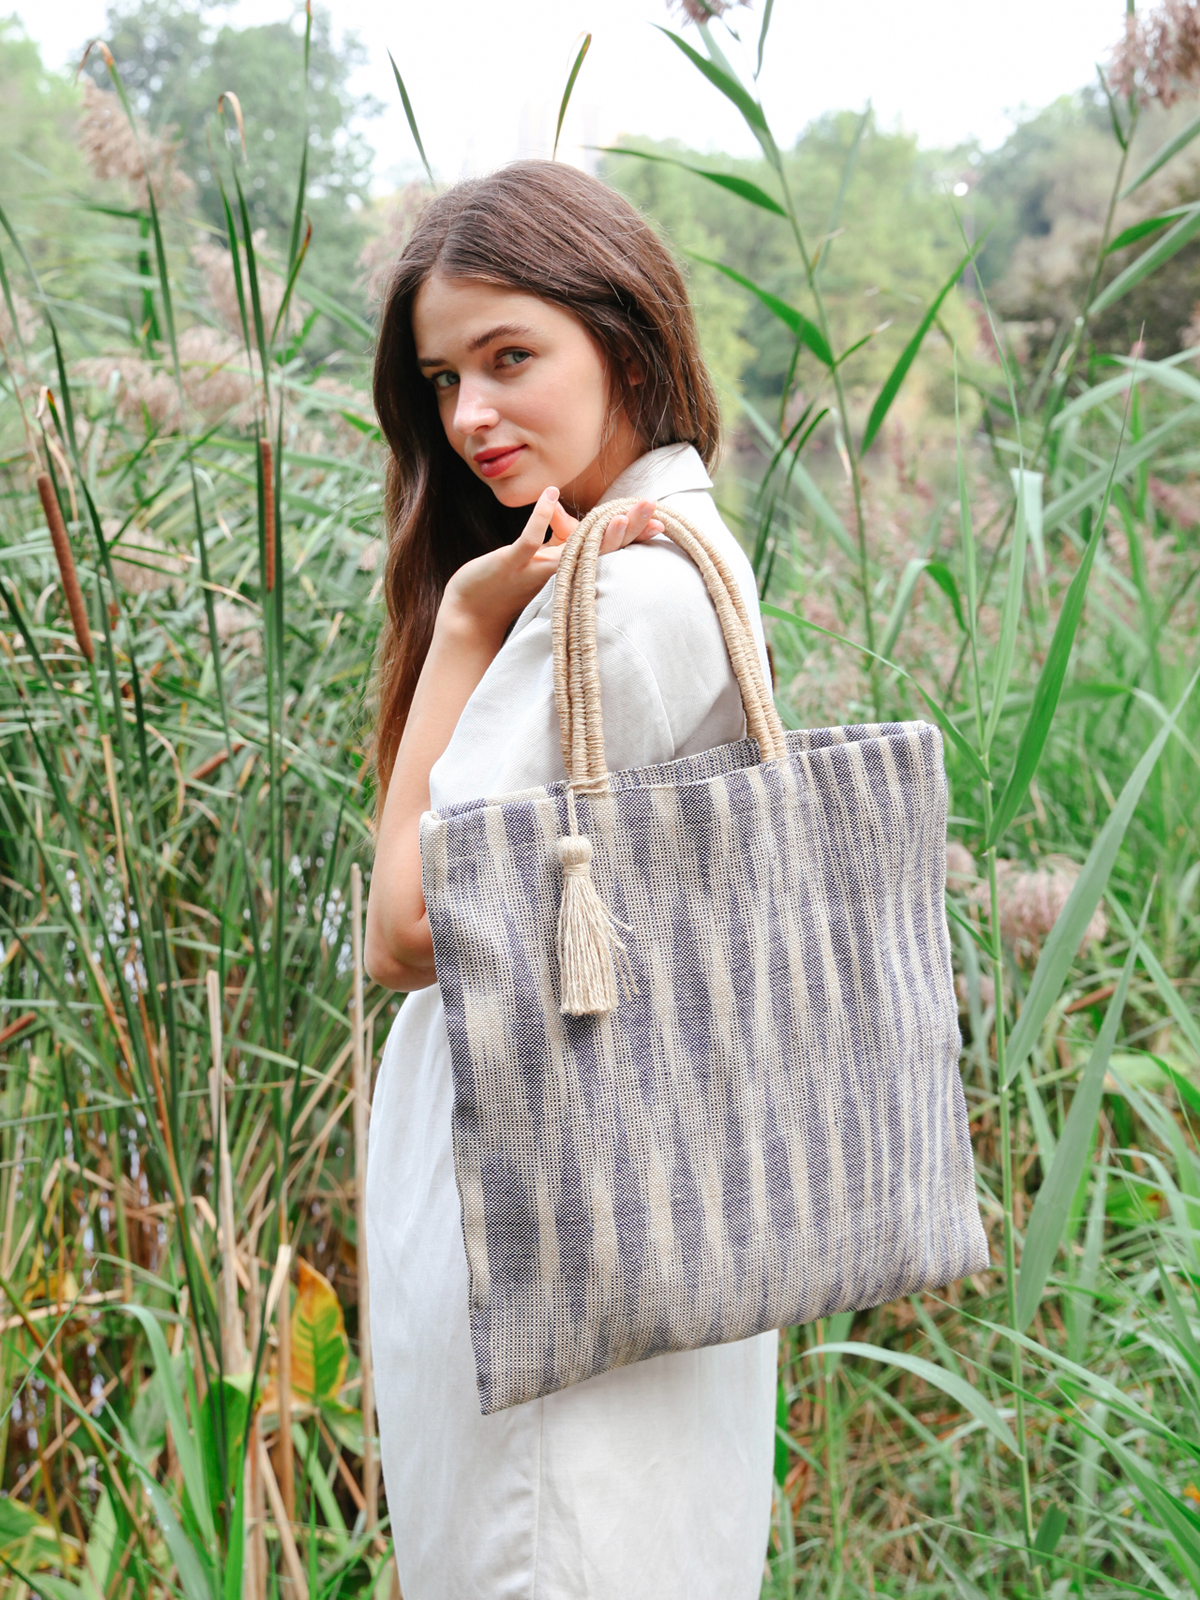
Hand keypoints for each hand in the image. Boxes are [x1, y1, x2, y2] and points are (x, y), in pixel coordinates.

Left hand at [438, 490, 663, 647]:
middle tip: (652, 508)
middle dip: (629, 530)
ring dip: (599, 534)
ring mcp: (537, 569)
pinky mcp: (512, 564)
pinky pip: (530, 541)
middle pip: (603, 551)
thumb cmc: (508, 582)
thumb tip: (558, 500)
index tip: (659, 521)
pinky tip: (551, 494)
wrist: (472, 610)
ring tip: (620, 515)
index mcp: (571, 569)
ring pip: (575, 551)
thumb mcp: (539, 555)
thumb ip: (553, 532)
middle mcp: (560, 572)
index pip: (609, 549)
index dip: (633, 535)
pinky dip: (540, 516)